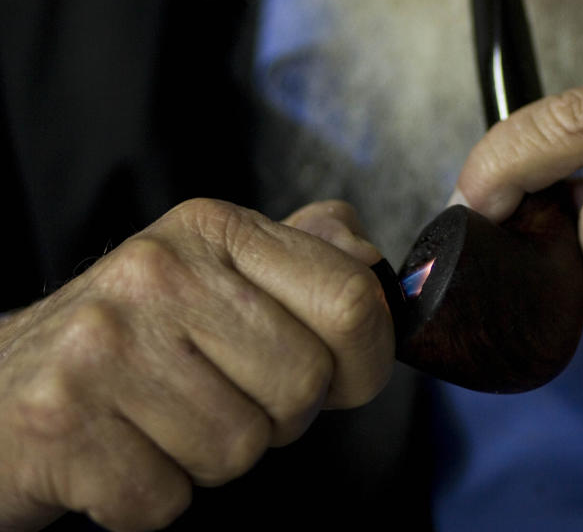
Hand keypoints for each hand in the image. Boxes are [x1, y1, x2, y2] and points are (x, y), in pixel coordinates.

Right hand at [0, 198, 394, 530]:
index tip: (338, 375)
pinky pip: (166, 500)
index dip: (364, 358)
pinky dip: (149, 497)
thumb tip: (372, 259)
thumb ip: (301, 256)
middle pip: (303, 386)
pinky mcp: (62, 423)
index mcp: (210, 228)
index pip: (349, 298)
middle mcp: (159, 270)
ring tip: (158, 420)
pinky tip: (117, 452)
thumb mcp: (212, 271)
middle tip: (216, 397)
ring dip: (206, 458)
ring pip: (239, 450)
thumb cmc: (126, 338)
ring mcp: (105, 345)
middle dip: (274, 416)